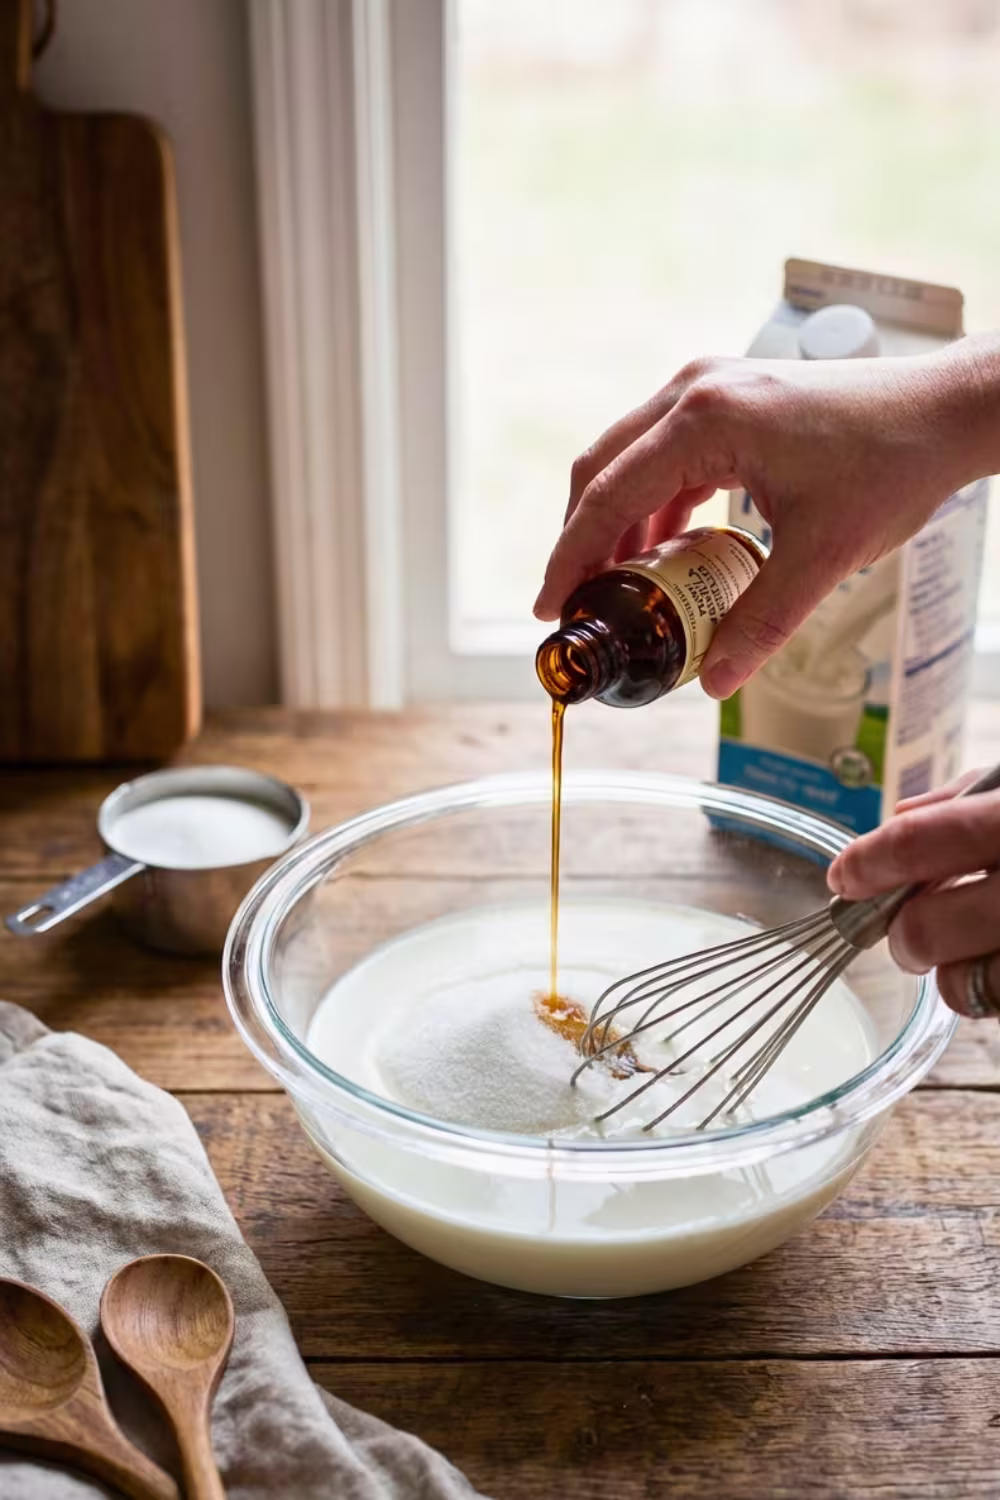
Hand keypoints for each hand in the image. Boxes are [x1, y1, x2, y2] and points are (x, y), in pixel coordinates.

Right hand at [534, 336, 999, 698]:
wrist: (944, 412)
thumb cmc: (891, 465)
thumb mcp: (822, 556)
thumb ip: (760, 622)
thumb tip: (713, 682)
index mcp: (705, 419)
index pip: (608, 495)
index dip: (570, 558)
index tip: (550, 608)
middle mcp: (694, 390)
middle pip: (601, 470)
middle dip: (580, 541)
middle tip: (575, 606)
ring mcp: (709, 388)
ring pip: (629, 461)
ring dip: (616, 524)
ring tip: (617, 590)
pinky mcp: (728, 399)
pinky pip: (665, 456)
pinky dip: (652, 505)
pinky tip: (663, 555)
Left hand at [828, 770, 999, 1017]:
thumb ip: (964, 802)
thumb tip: (898, 820)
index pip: (921, 841)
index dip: (869, 864)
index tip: (843, 877)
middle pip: (925, 928)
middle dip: (901, 932)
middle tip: (907, 925)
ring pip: (961, 986)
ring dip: (945, 972)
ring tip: (962, 949)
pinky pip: (993, 1003)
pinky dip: (982, 986)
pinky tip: (992, 958)